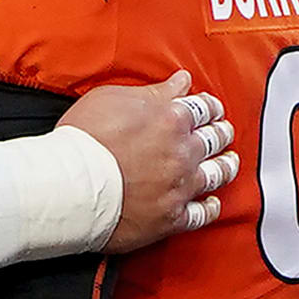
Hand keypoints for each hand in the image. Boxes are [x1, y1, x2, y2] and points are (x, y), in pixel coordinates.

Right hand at [60, 71, 238, 251]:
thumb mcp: (112, 99)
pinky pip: (201, 213)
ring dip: (225, 166)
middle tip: (222, 131)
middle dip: (221, 132)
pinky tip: (212, 201)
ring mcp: (179, 186)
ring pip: (216, 174)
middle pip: (214, 139)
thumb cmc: (84, 139)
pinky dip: (210, 206)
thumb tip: (181, 81)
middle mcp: (182, 152)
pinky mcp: (171, 216)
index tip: (210, 108)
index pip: (202, 108)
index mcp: (170, 119)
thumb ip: (154, 91)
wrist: (70, 186)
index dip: (209, 107)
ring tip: (228, 162)